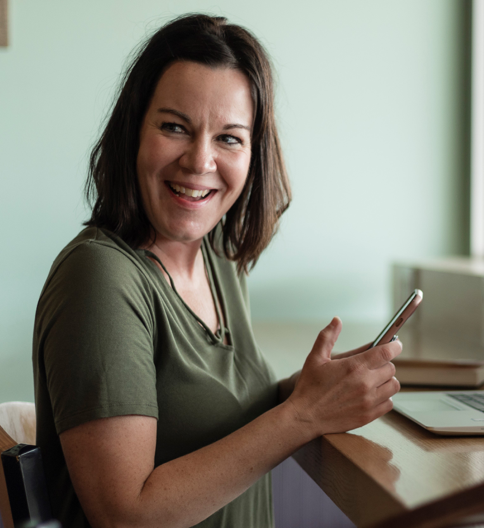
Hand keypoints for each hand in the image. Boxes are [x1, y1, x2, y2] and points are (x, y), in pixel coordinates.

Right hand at [287, 317, 400, 436]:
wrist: (305, 417)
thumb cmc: (309, 387)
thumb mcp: (315, 358)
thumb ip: (327, 336)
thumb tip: (336, 320)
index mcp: (354, 366)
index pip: (385, 353)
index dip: (394, 346)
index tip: (396, 344)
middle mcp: (365, 383)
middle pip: (391, 368)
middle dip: (384, 363)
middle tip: (373, 364)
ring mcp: (368, 401)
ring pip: (393, 386)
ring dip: (386, 380)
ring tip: (374, 379)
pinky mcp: (369, 415)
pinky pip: (389, 403)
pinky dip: (384, 397)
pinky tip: (372, 394)